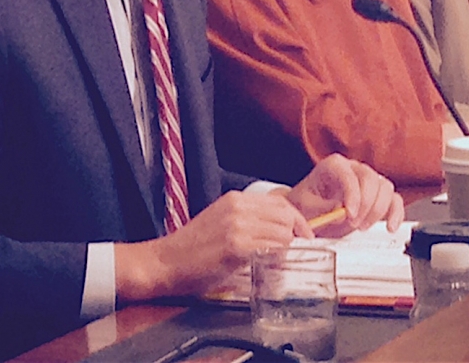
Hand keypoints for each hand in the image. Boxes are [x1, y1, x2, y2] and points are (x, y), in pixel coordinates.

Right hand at [115, 189, 311, 301]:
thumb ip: (248, 223)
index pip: (280, 202)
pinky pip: (270, 250)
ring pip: (282, 233)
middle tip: (295, 253)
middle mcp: (237, 206)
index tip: (303, 237)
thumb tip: (281, 235)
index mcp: (235, 199)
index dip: (297, 220)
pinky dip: (275, 260)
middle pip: (286, 215)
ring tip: (275, 264)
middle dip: (296, 235)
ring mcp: (236, 225)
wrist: (164, 263)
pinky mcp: (235, 245)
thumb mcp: (222, 224)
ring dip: (284, 251)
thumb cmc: (191, 250)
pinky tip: (266, 269)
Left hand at [286, 154, 403, 236]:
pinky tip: (390, 226)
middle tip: (354, 223)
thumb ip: (323, 208)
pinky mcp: (378, 195)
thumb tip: (340, 212)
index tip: (349, 214)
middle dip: (365, 204)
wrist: (310, 211)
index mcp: (334, 165)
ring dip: (378, 210)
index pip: (348, 175)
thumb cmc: (307, 203)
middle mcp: (353, 168)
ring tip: (363, 226)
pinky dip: (396, 213)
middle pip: (370, 179)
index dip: (352, 195)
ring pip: (385, 187)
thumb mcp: (306, 206)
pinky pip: (395, 200)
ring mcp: (368, 180)